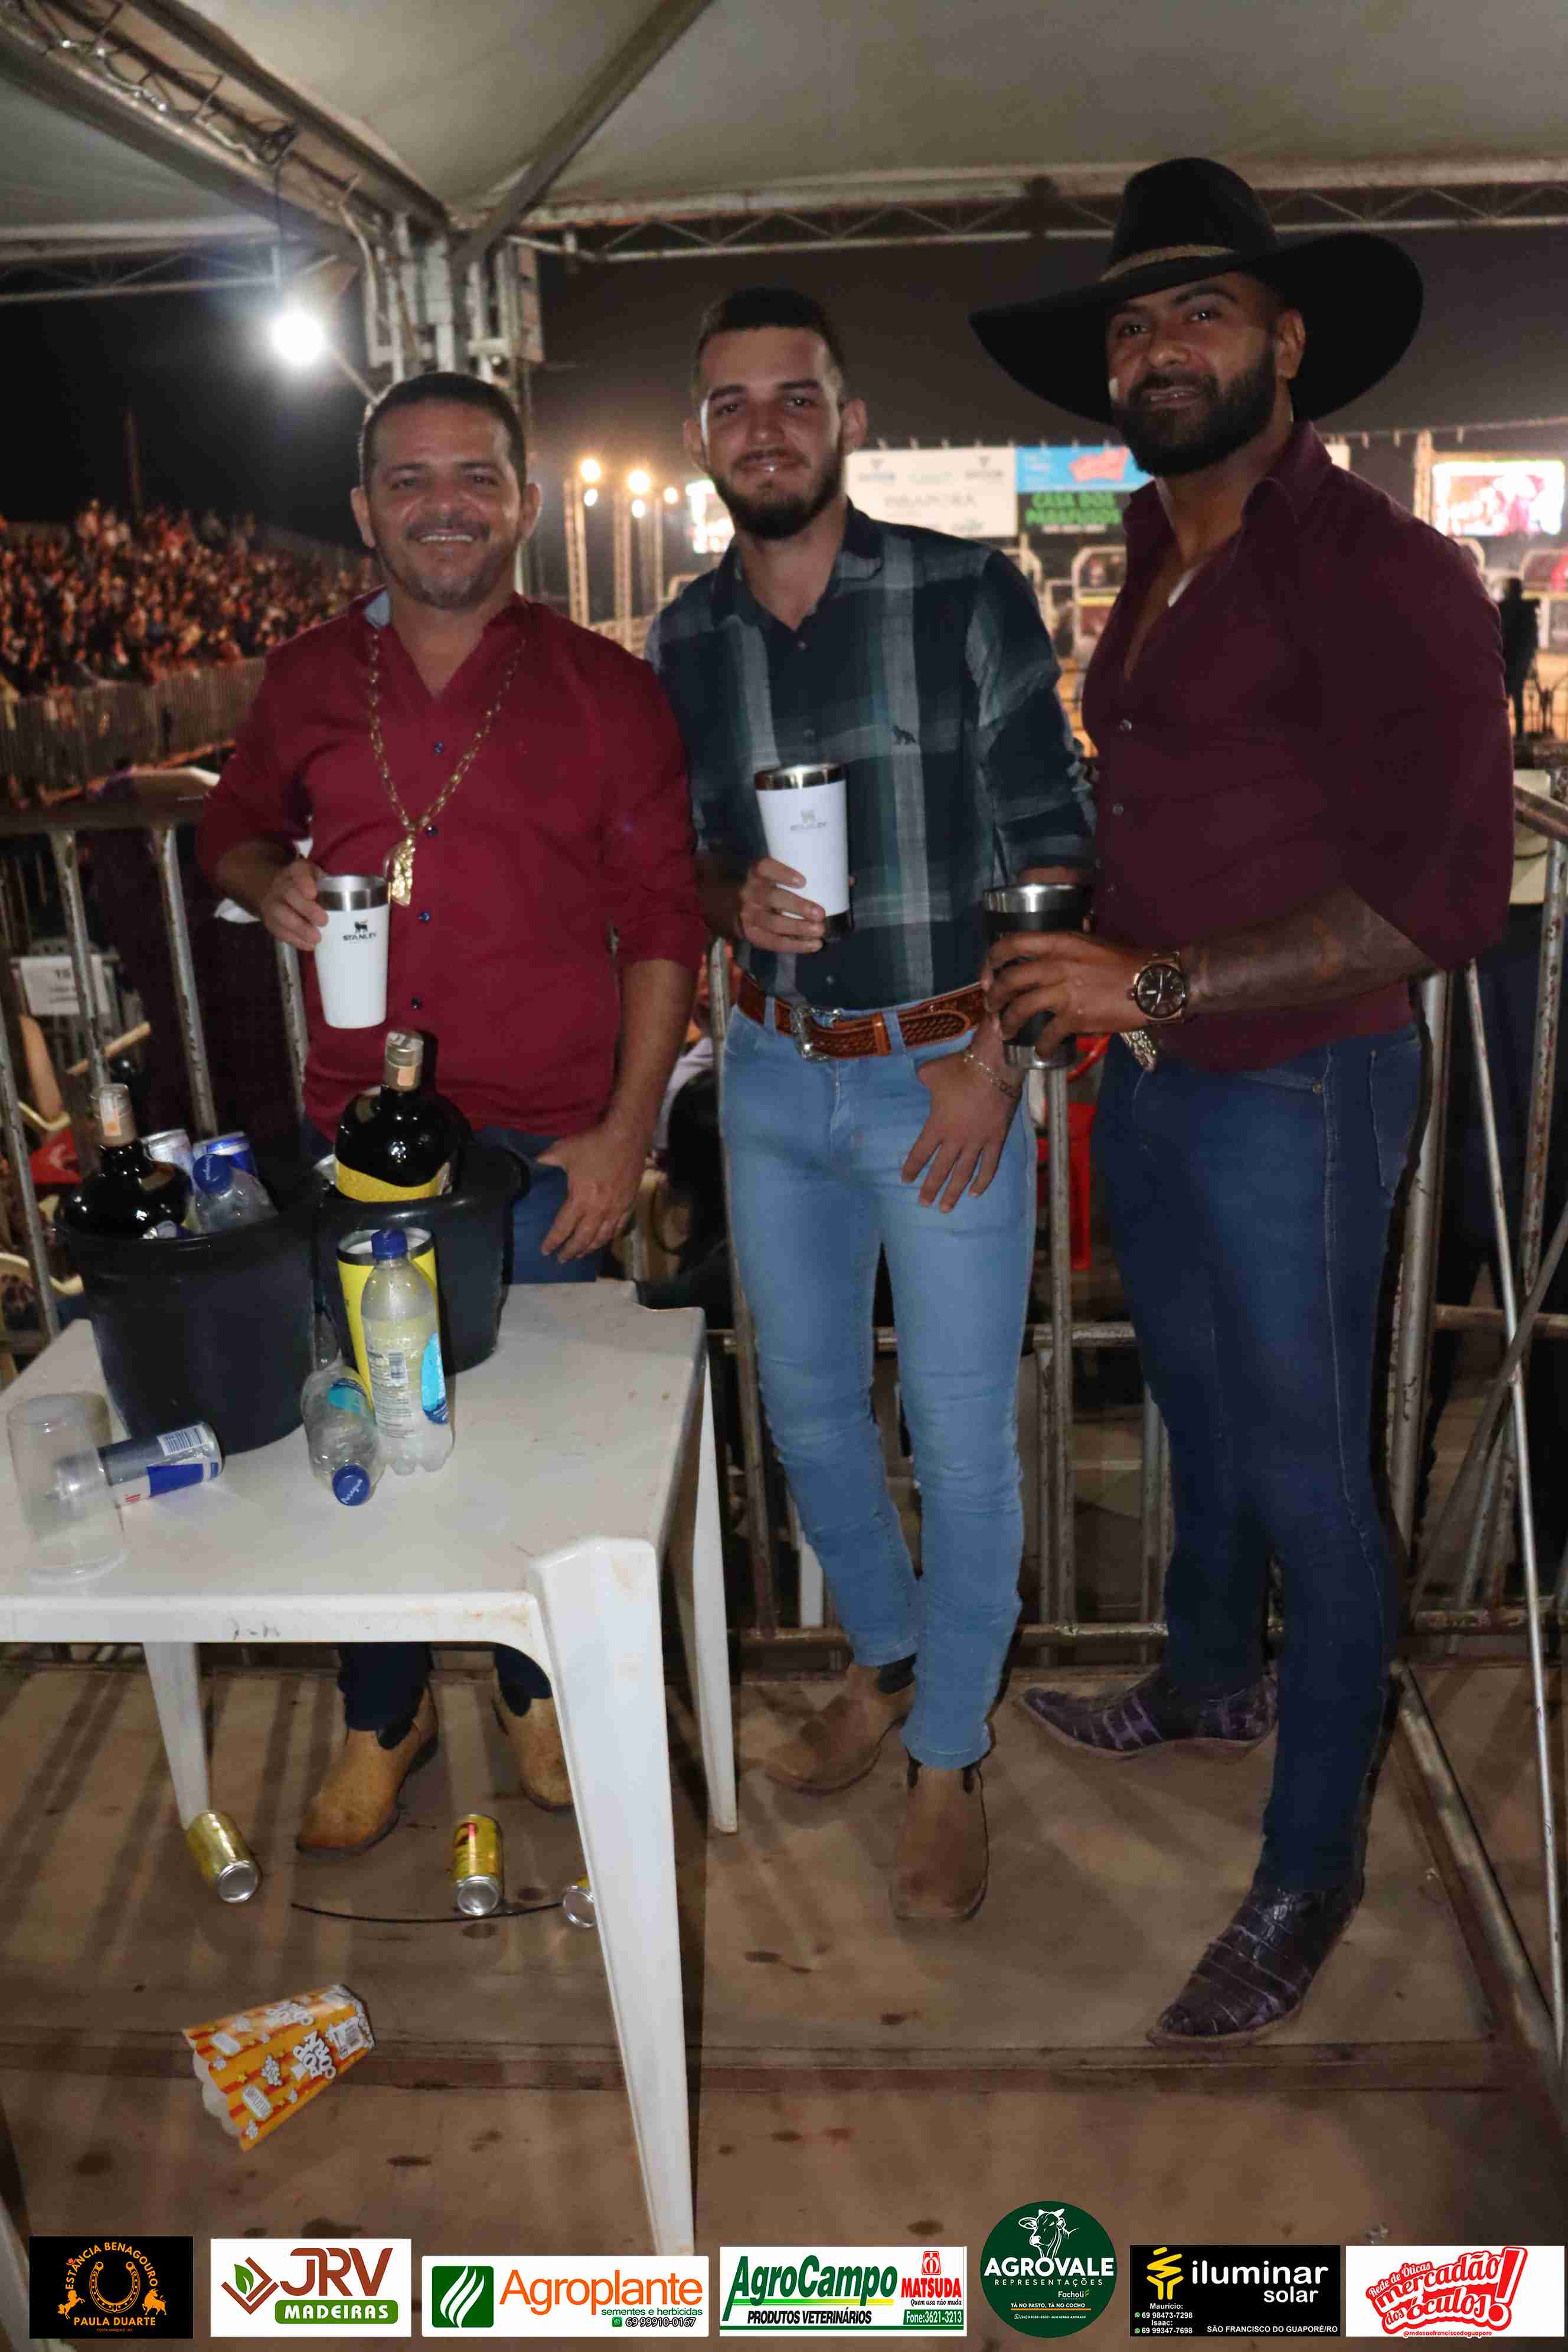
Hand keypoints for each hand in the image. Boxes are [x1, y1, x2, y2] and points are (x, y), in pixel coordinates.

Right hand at [259, 858, 327, 951]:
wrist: (280, 893)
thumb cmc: (309, 887)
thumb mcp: (320, 880)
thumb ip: (331, 886)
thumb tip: (351, 906)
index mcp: (297, 870)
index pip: (298, 870)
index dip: (304, 881)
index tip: (313, 893)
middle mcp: (281, 884)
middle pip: (290, 894)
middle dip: (307, 909)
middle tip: (323, 921)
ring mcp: (273, 902)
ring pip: (281, 914)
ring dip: (300, 928)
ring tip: (317, 939)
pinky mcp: (270, 920)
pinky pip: (279, 930)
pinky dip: (295, 939)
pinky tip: (308, 945)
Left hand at [536, 1121, 647, 1260]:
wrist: (627, 1137)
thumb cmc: (594, 1144)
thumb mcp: (563, 1150)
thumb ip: (547, 1159)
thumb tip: (535, 1162)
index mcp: (580, 1200)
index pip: (563, 1228)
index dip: (553, 1241)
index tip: (546, 1250)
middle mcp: (598, 1210)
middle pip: (583, 1238)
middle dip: (571, 1251)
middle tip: (562, 1259)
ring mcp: (616, 1208)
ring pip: (602, 1237)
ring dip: (590, 1248)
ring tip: (581, 1254)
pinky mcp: (629, 1203)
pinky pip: (619, 1227)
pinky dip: (609, 1237)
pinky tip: (604, 1239)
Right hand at [736, 856, 825, 953]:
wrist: (734, 905)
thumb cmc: (767, 886)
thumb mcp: (774, 876)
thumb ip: (805, 875)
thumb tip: (848, 880)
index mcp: (757, 873)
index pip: (765, 868)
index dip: (782, 873)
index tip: (803, 881)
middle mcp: (749, 893)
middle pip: (772, 898)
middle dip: (797, 906)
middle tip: (820, 913)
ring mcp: (749, 915)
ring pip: (773, 923)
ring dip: (798, 928)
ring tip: (820, 930)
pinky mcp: (752, 934)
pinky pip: (774, 942)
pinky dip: (796, 945)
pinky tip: (814, 945)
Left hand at [901, 1049, 1020, 1210]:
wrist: (994, 1067)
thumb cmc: (960, 1069)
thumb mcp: (931, 1072)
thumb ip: (923, 1079)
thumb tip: (920, 1077)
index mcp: (937, 1126)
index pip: (920, 1153)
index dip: (912, 1168)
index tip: (905, 1180)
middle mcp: (956, 1139)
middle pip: (940, 1170)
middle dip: (930, 1188)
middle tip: (923, 1204)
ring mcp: (977, 1142)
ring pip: (963, 1173)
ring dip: (954, 1192)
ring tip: (946, 1208)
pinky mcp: (996, 1139)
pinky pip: (989, 1165)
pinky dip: (982, 1181)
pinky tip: (975, 1192)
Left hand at [984, 930, 1144, 1059]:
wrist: (1154, 982)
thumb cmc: (1126, 961)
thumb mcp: (1091, 943)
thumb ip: (1066, 946)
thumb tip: (1053, 946)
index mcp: (1059, 942)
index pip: (1012, 943)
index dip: (991, 960)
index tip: (988, 975)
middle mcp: (1056, 964)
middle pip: (1009, 979)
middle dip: (994, 997)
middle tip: (992, 1007)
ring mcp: (1064, 991)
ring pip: (1020, 1008)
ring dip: (1008, 1023)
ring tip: (1007, 1031)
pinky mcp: (1075, 1017)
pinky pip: (1047, 1035)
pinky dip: (1041, 1046)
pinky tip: (1041, 1051)